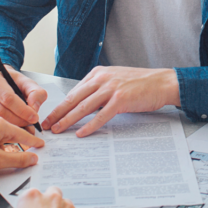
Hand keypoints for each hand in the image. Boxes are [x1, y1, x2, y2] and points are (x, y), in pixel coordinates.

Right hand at [0, 66, 47, 129]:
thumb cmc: (12, 81)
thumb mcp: (26, 82)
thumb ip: (35, 92)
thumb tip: (34, 108)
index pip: (7, 97)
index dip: (22, 110)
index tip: (34, 117)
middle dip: (18, 120)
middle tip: (30, 124)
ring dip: (11, 126)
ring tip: (24, 127)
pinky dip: (3, 128)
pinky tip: (13, 128)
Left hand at [42, 66, 180, 136]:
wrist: (162, 82)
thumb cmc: (141, 83)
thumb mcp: (115, 80)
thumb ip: (99, 90)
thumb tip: (84, 106)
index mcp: (98, 73)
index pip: (73, 91)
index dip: (60, 105)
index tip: (50, 115)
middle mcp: (102, 79)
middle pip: (73, 99)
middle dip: (57, 113)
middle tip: (46, 125)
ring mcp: (111, 89)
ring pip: (83, 107)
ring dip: (68, 120)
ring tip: (58, 130)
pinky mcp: (121, 100)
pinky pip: (100, 116)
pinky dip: (89, 126)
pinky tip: (81, 133)